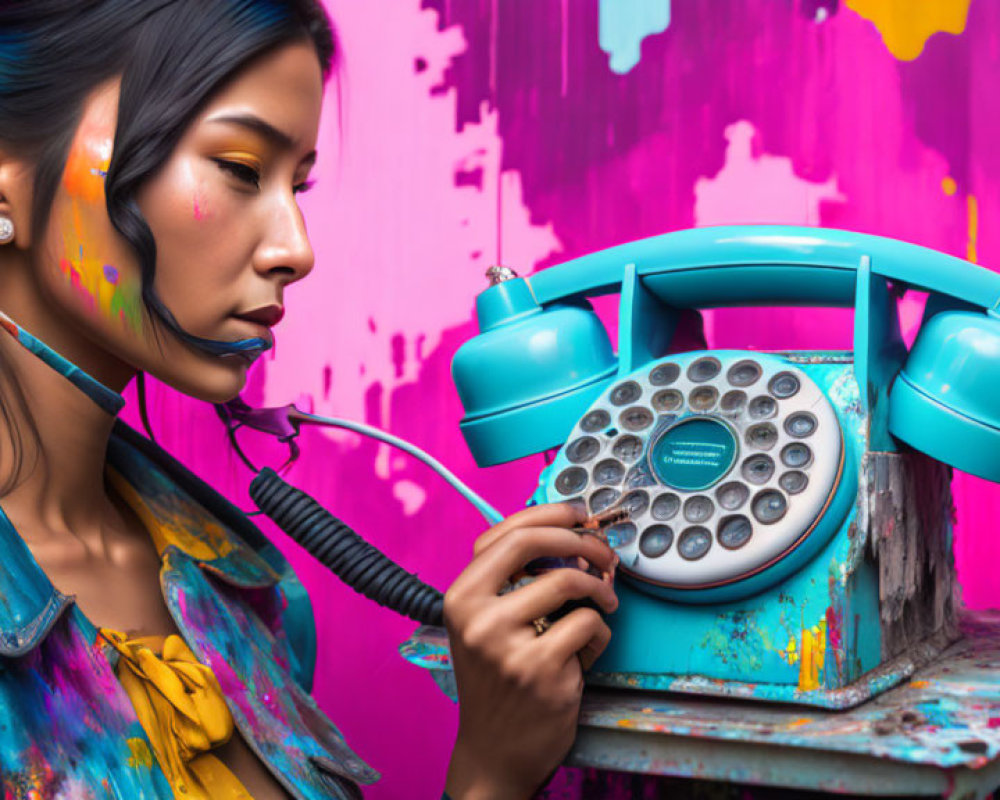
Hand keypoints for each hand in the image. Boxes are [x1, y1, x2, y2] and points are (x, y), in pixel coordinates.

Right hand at [442, 503, 617, 799]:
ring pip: (571, 583)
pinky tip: (586, 652)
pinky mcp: (541, 669)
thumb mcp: (486, 626)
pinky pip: (590, 625)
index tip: (578, 514)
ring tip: (604, 605)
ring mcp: (508, 644)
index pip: (505, 533)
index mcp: (461, 597)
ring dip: (600, 591)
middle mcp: (477, 616)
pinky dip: (599, 634)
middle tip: (604, 554)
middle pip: (536, 545)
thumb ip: (513, 583)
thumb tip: (572, 534)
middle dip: (580, 540)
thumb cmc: (498, 682)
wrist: (494, 752)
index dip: (548, 515)